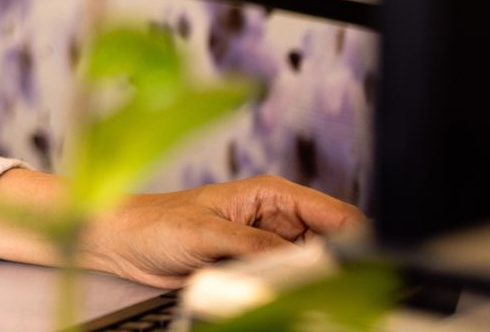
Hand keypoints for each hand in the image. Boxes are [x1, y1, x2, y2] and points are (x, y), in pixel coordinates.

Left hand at [81, 176, 364, 287]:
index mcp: (270, 194)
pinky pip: (286, 282)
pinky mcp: (254, 267)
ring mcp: (266, 244)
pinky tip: (287, 296)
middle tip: (335, 285)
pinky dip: (291, 290)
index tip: (366, 262)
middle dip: (336, 263)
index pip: (333, 213)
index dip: (356, 236)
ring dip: (312, 279)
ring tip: (310, 291)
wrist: (124, 243)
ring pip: (311, 266)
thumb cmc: (155, 221)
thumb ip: (253, 245)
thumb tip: (295, 260)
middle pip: (329, 243)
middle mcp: (274, 218)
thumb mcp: (207, 232)